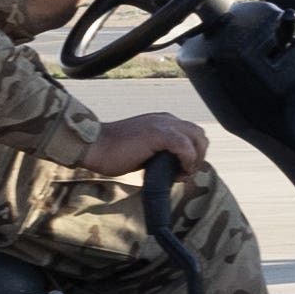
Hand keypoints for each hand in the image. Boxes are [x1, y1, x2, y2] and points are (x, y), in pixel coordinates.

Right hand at [73, 110, 213, 179]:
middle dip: (199, 156)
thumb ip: (162, 157)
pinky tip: (179, 172)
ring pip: (197, 138)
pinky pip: (185, 146)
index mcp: (163, 121)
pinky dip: (187, 160)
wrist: (95, 146)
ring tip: (182, 173)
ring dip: (195, 158)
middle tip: (186, 173)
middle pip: (199, 135)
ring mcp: (163, 124)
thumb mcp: (144, 152)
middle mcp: (166, 119)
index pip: (192, 134)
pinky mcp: (158, 134)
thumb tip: (178, 172)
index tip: (183, 171)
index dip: (193, 154)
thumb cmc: (114, 153)